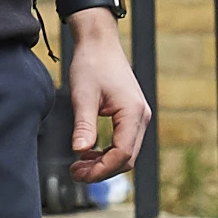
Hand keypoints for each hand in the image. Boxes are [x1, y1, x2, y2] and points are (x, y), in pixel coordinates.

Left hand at [61, 12, 149, 182]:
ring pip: (126, 153)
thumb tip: (80, 151)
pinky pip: (124, 142)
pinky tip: (88, 152)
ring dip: (104, 163)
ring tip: (79, 165)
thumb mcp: (83, 95)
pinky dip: (107, 152)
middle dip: (102, 170)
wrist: (100, 43)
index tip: (80, 174)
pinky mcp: (132, 115)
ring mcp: (139, 116)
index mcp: (133, 113)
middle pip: (127, 158)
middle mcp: (142, 117)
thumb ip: (83, 125)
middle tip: (75, 173)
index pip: (123, 154)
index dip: (101, 169)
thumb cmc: (92, 63)